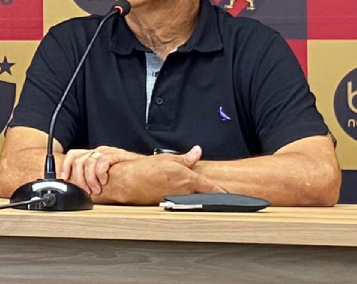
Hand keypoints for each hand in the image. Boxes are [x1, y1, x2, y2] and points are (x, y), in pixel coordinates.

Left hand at [61, 145, 142, 194]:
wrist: (144, 170)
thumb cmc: (126, 174)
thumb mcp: (103, 176)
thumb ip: (91, 179)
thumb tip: (78, 190)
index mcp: (93, 155)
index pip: (73, 156)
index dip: (65, 166)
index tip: (64, 178)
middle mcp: (98, 152)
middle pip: (78, 161)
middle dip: (79, 178)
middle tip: (85, 190)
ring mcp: (107, 152)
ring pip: (88, 162)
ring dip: (90, 179)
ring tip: (96, 189)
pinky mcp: (116, 154)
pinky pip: (102, 161)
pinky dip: (100, 173)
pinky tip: (104, 181)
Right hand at [93, 146, 224, 204]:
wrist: (127, 183)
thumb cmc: (144, 170)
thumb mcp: (167, 159)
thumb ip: (186, 158)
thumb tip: (197, 151)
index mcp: (188, 179)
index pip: (212, 188)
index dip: (222, 192)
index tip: (229, 194)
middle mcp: (185, 192)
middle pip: (205, 196)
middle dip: (210, 195)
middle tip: (216, 193)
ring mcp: (178, 200)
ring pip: (193, 199)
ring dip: (195, 196)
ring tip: (193, 192)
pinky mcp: (168, 204)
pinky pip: (181, 201)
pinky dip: (182, 198)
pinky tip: (177, 194)